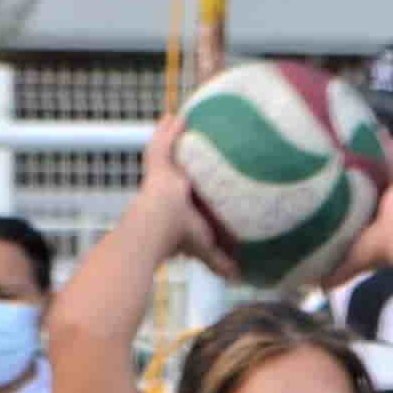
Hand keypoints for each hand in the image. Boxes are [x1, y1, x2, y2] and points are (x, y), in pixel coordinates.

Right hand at [138, 116, 236, 278]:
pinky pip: (161, 142)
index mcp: (177, 203)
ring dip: (171, 135)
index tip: (200, 175)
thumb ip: (218, 259)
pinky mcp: (155, 164)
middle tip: (191, 136)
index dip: (191, 182)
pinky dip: (167, 130)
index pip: (185, 188)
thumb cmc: (177, 238)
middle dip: (183, 154)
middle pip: (175, 165)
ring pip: (166, 150)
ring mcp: (159, 174)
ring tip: (180, 119)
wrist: (154, 230)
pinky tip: (174, 115)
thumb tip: (239, 277)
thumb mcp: (204, 246)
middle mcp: (166, 187)